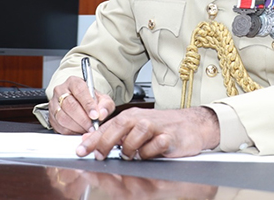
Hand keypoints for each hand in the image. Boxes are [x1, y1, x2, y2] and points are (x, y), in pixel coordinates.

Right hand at [49, 76, 115, 133]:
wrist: (81, 103)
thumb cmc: (91, 100)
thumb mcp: (102, 99)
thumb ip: (105, 105)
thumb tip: (102, 114)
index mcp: (74, 82)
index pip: (80, 91)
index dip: (88, 104)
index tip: (95, 115)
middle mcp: (61, 90)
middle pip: (70, 105)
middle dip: (83, 119)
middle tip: (92, 127)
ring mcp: (54, 103)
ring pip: (63, 117)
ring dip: (77, 127)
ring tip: (87, 129)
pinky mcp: (51, 116)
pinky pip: (59, 126)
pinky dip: (71, 131)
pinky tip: (79, 131)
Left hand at [76, 106, 219, 159]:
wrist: (192, 125)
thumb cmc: (164, 128)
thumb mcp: (137, 129)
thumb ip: (117, 135)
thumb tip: (92, 142)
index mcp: (131, 117)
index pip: (107, 126)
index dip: (92, 139)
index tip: (80, 150)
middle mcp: (142, 119)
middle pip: (118, 127)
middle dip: (105, 143)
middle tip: (100, 156)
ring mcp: (157, 127)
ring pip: (136, 135)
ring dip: (130, 148)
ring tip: (131, 156)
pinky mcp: (170, 136)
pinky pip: (156, 145)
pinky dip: (150, 152)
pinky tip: (150, 154)